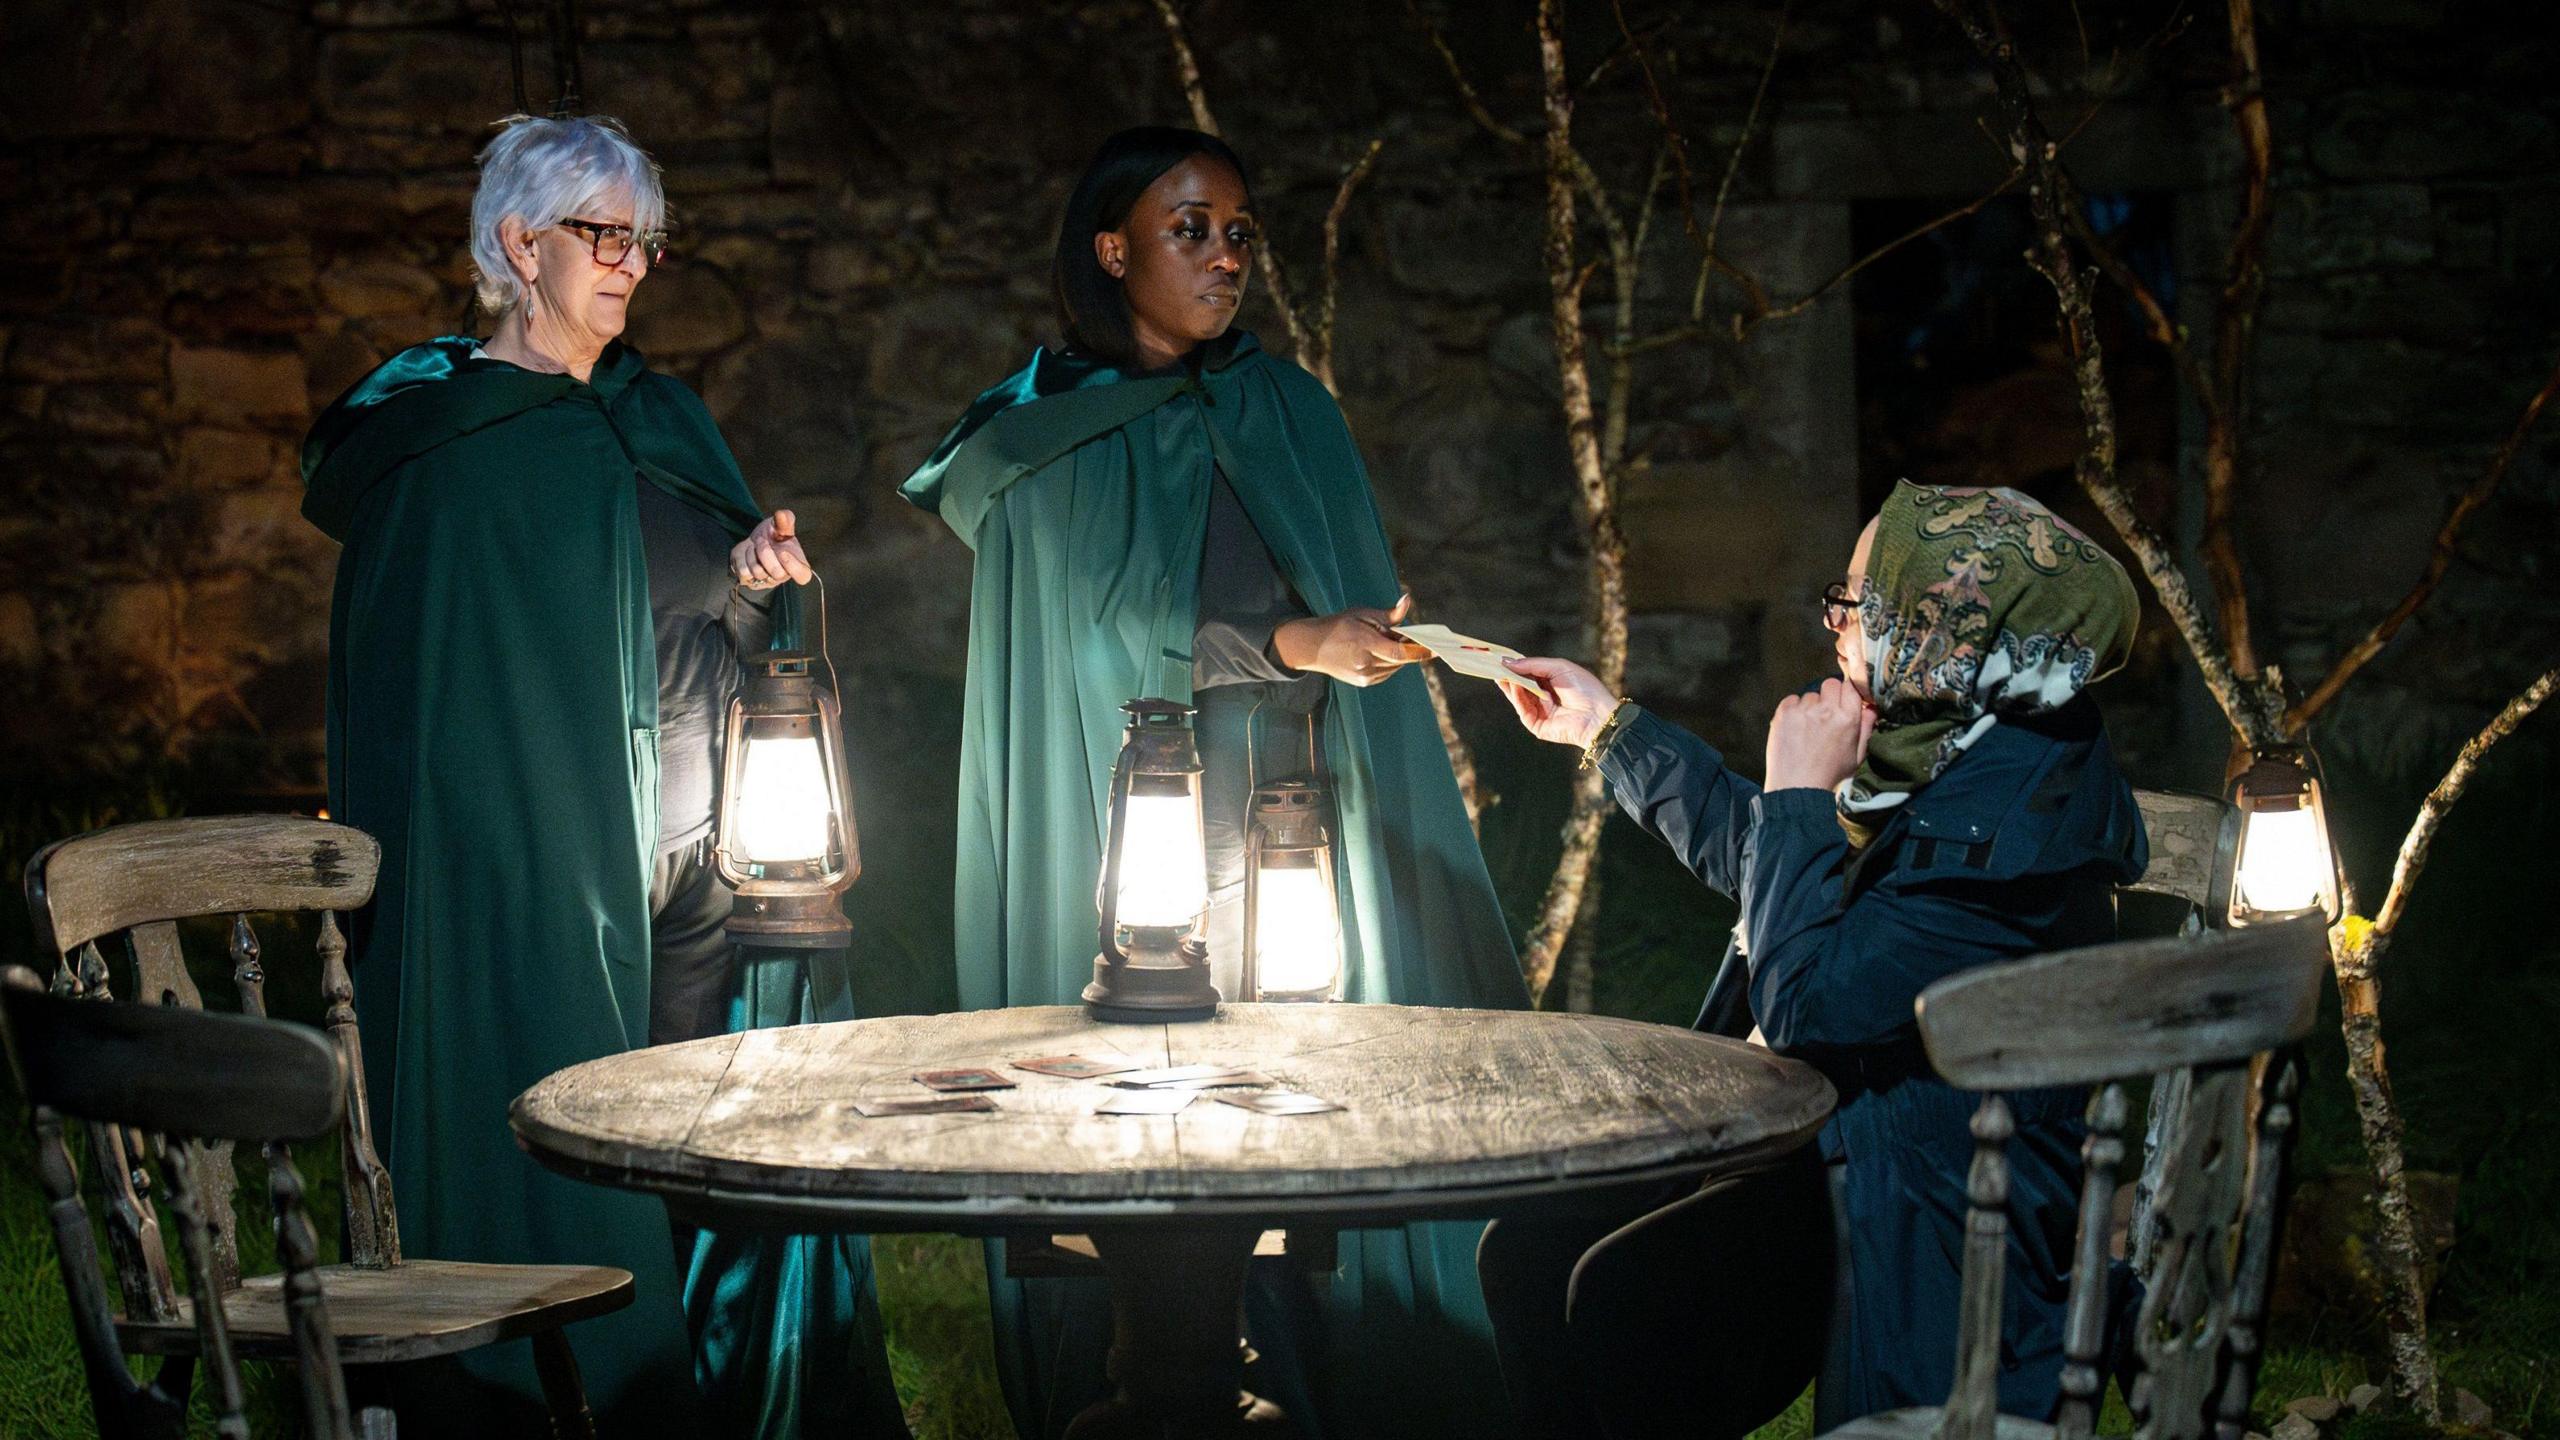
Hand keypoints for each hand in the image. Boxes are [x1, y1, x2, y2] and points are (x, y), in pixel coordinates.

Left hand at [732, 509, 813, 589]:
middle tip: (762, 541)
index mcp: (797, 565)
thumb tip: (782, 514)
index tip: (783, 551)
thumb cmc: (774, 536)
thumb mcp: (781, 526)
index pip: (803, 576)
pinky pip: (743, 572)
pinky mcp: (749, 581)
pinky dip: (743, 557)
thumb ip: (785, 519)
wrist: (754, 542)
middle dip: (766, 552)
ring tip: (755, 546)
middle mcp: (783, 577)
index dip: (793, 565)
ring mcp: (765, 581)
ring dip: (753, 553)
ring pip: (757, 571)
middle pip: (777, 573)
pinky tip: (747, 554)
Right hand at [1272, 593, 1432, 686]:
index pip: (1400, 652)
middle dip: (1407, 647)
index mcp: (1365, 645)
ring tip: (1382, 641)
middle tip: (1402, 634)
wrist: (1313, 647)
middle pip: (1400, 659)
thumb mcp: (1363, 614)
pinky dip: (1389, 662)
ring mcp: (1364, 676)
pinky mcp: (1363, 682)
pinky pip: (1387, 672)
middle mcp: (1365, 664)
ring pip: (1395, 667)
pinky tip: (1378, 651)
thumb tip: (1407, 600)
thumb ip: (1389, 614)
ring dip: (1398, 655)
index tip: (1436, 649)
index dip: (1420, 652)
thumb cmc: (1338, 626)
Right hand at [1500, 657, 1617, 749]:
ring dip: (1511, 685)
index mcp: (1552, 683)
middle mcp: (1545, 698)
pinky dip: (1518, 698)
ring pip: (1519, 698)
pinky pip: (1523, 711)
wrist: (1598, 714)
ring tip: (1501, 673)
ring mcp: (1541, 713)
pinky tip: (1515, 686)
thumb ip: (1532, 665)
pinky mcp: (1538, 726)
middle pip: (1521, 686)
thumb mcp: (1558, 667)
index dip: (1516, 667)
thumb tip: (1507, 662)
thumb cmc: (1584, 688)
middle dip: (1509, 676)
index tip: (1501, 659)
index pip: (1529, 674)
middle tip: (1494, 666)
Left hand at [1763, 679, 1876, 792]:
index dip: (1847, 692)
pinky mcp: (1784, 713)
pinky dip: (1793, 709)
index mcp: (1848, 718)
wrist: (1797, 787)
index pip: (1850, 686)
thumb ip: (1867, 728)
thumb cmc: (1829, 773)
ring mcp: (1803, 711)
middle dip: (1830, 695)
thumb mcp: (1858, 755)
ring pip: (1810, 694)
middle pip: (1830, 684)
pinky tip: (1796, 728)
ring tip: (1808, 729)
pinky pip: (1792, 699)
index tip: (1844, 700)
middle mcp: (1826, 710)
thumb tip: (1871, 706)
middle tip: (1826, 714)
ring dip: (1811, 706)